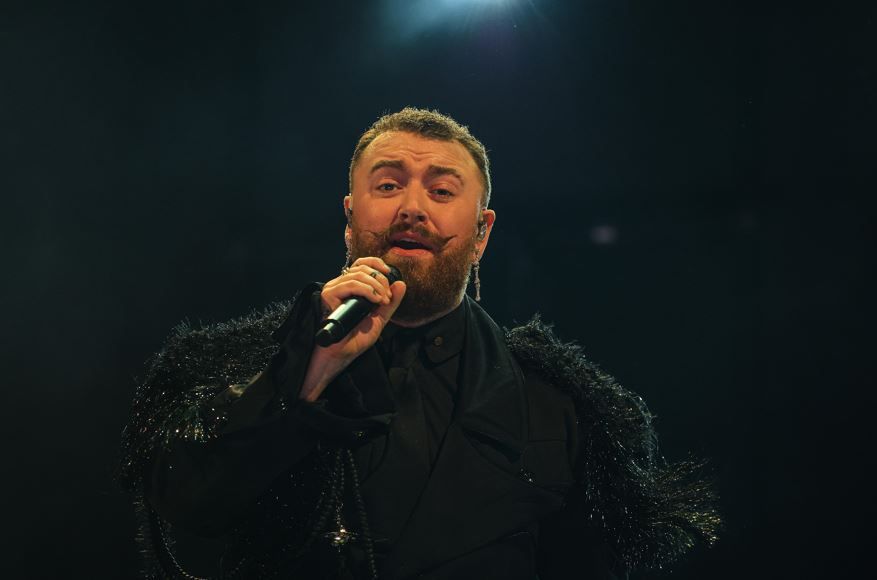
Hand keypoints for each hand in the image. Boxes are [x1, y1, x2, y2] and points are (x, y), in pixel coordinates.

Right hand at [299, 257, 405, 401]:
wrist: (341, 354)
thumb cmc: (355, 339)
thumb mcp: (379, 319)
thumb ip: (390, 303)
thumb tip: (401, 283)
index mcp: (350, 288)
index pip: (361, 264)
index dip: (376, 263)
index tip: (388, 273)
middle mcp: (339, 285)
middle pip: (362, 269)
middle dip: (381, 281)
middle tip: (387, 297)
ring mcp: (332, 289)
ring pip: (358, 275)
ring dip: (376, 286)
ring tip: (382, 301)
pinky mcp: (327, 296)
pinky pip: (350, 284)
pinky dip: (367, 289)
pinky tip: (374, 300)